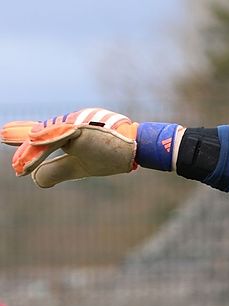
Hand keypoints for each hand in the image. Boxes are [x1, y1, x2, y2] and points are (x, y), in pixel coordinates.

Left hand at [1, 108, 138, 187]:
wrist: (137, 148)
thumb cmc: (112, 155)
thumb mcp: (79, 167)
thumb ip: (57, 170)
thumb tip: (35, 180)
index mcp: (66, 134)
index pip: (40, 137)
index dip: (22, 137)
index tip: (5, 137)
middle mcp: (67, 125)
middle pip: (40, 133)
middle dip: (19, 136)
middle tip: (2, 136)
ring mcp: (74, 124)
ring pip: (46, 138)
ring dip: (30, 151)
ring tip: (16, 163)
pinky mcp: (82, 128)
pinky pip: (59, 135)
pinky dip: (45, 139)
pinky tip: (32, 139)